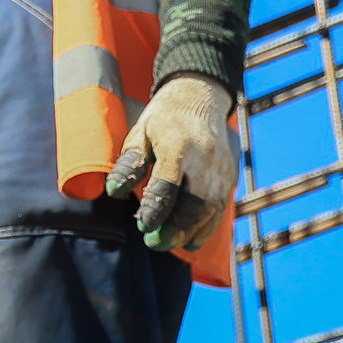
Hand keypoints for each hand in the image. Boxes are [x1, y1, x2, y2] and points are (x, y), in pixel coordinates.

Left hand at [105, 73, 236, 254]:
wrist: (201, 98)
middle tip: (152, 242)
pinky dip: (206, 228)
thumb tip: (113, 191)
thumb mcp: (140, 133)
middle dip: (174, 227)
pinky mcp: (229, 176)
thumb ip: (129, 163)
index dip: (156, 207)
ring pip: (210, 210)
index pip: (169, 183)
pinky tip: (189, 241)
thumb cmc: (163, 119)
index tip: (142, 226)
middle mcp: (204, 160)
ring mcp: (221, 169)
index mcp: (179, 146)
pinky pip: (220, 208)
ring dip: (189, 231)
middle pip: (195, 201)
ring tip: (168, 244)